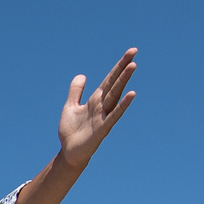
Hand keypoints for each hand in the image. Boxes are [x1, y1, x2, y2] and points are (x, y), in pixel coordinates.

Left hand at [57, 47, 137, 164]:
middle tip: (134, 51)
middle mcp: (102, 105)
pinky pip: (114, 115)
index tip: (131, 52)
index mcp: (95, 99)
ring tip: (133, 65)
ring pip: (115, 95)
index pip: (109, 79)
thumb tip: (82, 75)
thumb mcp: (70, 106)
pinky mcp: (103, 128)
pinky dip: (123, 104)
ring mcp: (104, 116)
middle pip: (114, 83)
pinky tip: (131, 94)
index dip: (118, 65)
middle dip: (123, 67)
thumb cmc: (71, 131)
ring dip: (124, 80)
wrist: (69, 152)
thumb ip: (76, 91)